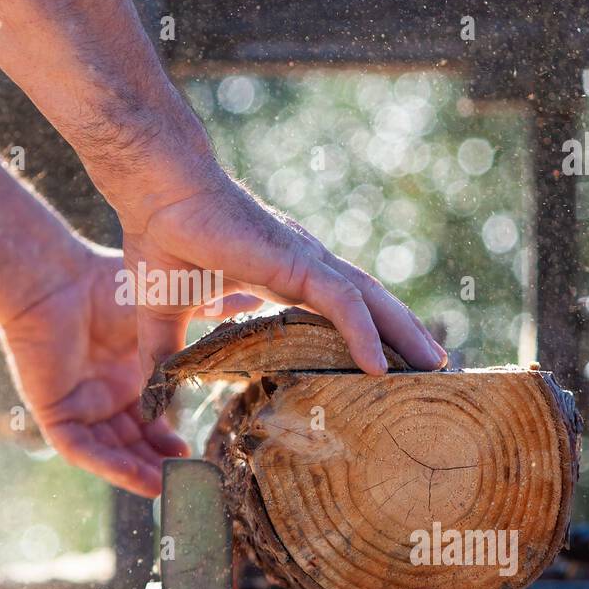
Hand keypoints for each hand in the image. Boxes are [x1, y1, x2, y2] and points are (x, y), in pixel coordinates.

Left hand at [0, 247, 258, 496]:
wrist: (58, 281)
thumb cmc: (105, 285)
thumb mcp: (168, 310)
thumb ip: (210, 315)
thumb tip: (259, 296)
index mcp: (126, 373)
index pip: (150, 419)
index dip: (169, 440)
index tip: (198, 454)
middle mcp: (102, 394)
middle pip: (132, 441)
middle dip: (157, 463)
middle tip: (187, 481)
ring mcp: (78, 404)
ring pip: (109, 451)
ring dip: (136, 472)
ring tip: (166, 489)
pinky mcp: (54, 411)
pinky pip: (81, 449)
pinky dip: (108, 466)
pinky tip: (136, 479)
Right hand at [112, 153, 449, 378]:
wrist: (156, 195)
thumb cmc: (161, 241)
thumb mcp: (166, 314)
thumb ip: (167, 353)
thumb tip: (154, 393)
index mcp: (281, 274)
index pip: (338, 305)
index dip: (366, 332)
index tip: (386, 364)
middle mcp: (304, 266)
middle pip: (370, 304)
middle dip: (404, 335)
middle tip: (435, 369)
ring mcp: (304, 262)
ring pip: (370, 302)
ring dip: (404, 334)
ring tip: (434, 367)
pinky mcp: (296, 263)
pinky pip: (343, 303)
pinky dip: (364, 334)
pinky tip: (381, 366)